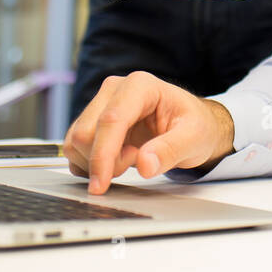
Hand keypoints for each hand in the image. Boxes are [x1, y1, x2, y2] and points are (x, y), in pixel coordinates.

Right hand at [64, 72, 234, 194]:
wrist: (192, 125)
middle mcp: (114, 89)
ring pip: (75, 142)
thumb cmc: (196, 126)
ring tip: (130, 157)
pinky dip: (90, 163)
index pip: (110, 120)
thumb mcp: (194, 138)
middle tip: (135, 161)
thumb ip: (171, 150)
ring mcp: (100, 103)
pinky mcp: (92, 121)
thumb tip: (144, 164)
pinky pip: (75, 148)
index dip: (102, 155)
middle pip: (85, 132)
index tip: (101, 184)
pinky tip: (117, 159)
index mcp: (140, 86)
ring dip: (97, 162)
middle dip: (105, 160)